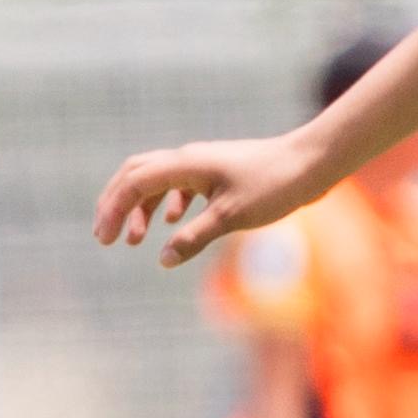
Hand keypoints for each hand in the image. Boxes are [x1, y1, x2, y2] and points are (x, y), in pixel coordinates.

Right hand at [93, 130, 325, 268]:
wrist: (312, 163)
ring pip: (158, 180)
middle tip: (106, 236)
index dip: (114, 210)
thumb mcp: (232, 217)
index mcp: (185, 164)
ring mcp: (203, 163)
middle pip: (136, 175)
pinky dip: (168, 203)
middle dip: (117, 205)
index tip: (105, 240)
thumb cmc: (275, 186)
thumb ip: (195, 237)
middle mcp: (189, 158)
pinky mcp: (219, 172)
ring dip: (142, 207)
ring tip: (137, 239)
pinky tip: (172, 222)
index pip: (134, 183)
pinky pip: (181, 184)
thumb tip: (163, 260)